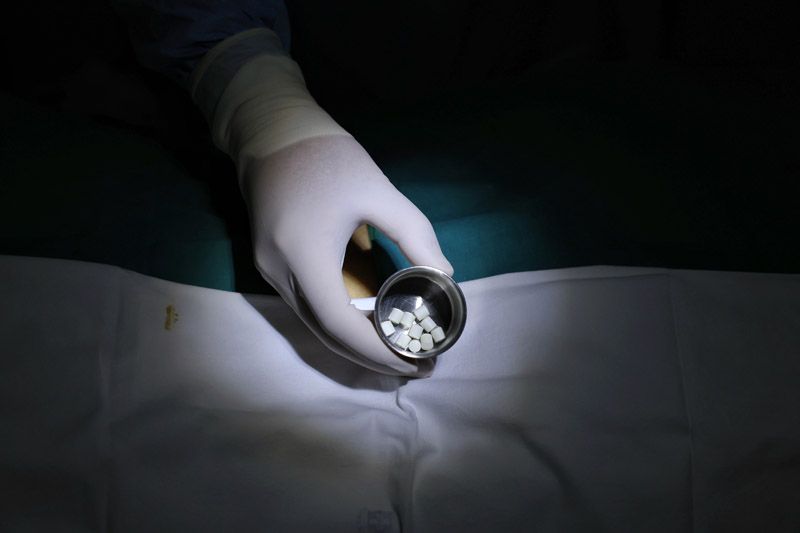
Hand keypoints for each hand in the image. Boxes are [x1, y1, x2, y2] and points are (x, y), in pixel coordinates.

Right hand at [240, 134, 452, 375]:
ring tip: (396, 351)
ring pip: (312, 325)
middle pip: (325, 334)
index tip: (416, 360)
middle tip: (414, 365)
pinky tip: (366, 325)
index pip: (340, 322)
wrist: (271, 131)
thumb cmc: (326, 156)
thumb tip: (445, 274)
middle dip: (370, 357)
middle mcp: (279, 271)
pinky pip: (305, 308)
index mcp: (304, 253)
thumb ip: (414, 233)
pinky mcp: (269, 264)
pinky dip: (336, 323)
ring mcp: (268, 270)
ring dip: (353, 344)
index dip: (378, 349)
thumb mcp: (378, 189)